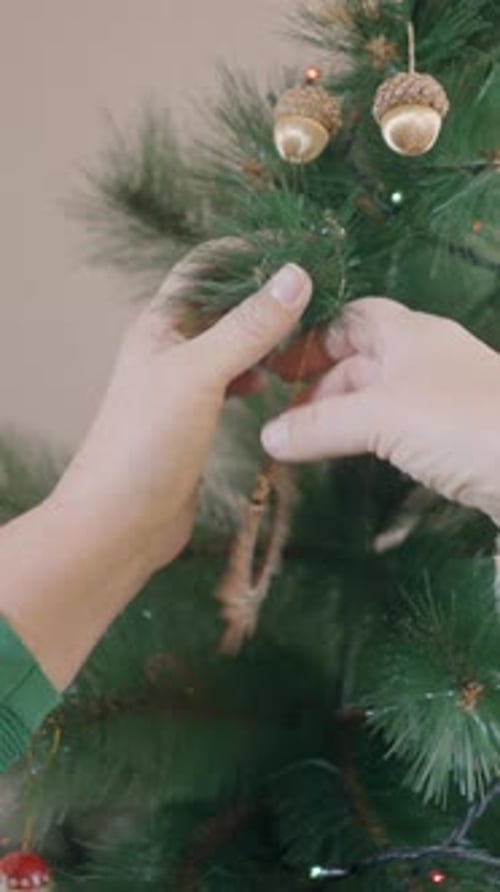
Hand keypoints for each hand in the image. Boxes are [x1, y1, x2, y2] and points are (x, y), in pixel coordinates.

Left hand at [52, 262, 311, 575]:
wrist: (121, 522)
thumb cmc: (146, 442)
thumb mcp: (199, 374)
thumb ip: (247, 327)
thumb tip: (296, 276)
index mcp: (160, 324)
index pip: (206, 268)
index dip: (248, 253)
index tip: (298, 250)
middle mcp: (171, 347)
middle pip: (225, 305)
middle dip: (266, 298)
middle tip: (317, 297)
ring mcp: (184, 383)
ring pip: (233, 344)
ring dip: (265, 338)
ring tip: (305, 338)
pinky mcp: (197, 417)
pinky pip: (234, 380)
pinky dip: (257, 374)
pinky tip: (274, 382)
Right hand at [262, 298, 499, 523]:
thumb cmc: (461, 421)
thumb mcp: (382, 417)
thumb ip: (322, 425)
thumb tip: (268, 437)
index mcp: (408, 334)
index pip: (350, 318)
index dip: (311, 337)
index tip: (274, 367)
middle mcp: (424, 357)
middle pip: (359, 359)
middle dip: (319, 385)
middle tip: (283, 421)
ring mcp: (440, 396)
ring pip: (377, 396)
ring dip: (339, 415)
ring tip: (305, 443)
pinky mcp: (452, 434)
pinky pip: (396, 426)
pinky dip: (367, 437)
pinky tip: (351, 456)